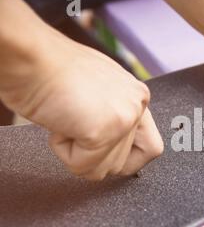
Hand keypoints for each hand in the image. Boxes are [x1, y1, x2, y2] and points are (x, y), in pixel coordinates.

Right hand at [2, 31, 163, 180]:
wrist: (30, 56)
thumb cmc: (52, 70)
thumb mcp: (97, 93)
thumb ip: (113, 116)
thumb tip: (115, 146)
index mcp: (137, 96)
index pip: (151, 148)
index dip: (125, 158)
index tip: (104, 152)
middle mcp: (138, 106)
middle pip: (125, 164)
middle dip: (94, 155)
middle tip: (75, 123)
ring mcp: (125, 118)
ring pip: (106, 170)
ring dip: (78, 153)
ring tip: (68, 118)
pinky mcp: (105, 131)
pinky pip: (85, 167)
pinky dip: (65, 153)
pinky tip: (61, 123)